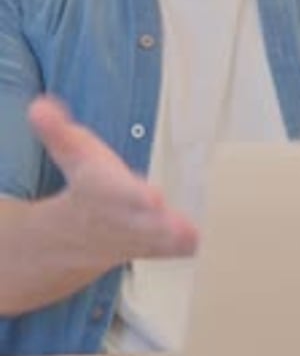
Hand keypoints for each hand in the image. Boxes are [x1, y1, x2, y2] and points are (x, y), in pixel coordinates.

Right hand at [28, 95, 197, 267]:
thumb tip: (39, 106)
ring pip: (158, 240)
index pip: (117, 192)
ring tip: (193, 233)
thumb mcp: (71, 152)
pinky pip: (174, 249)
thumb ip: (56, 130)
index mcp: (102, 191)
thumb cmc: (87, 183)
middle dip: (160, 223)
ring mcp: (139, 237)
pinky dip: (187, 246)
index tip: (154, 196)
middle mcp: (122, 218)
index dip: (132, 195)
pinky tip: (206, 240)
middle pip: (141, 221)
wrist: (77, 235)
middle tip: (181, 225)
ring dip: (175, 238)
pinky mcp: (156, 247)